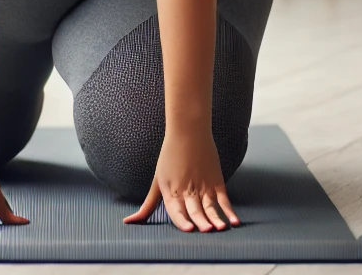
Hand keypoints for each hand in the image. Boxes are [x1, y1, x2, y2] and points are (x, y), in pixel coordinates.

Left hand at [123, 127, 240, 231]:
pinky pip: (224, 199)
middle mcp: (187, 189)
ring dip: (215, 217)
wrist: (187, 130)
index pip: (177, 210)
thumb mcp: (157, 181)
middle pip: (195, 209)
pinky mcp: (216, 181)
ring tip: (220, 228)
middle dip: (200, 221)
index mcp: (171, 190)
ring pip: (209, 206)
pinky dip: (229, 211)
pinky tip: (234, 222)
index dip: (183, 221)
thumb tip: (128, 222)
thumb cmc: (170, 156)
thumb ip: (147, 205)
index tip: (189, 230)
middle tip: (206, 230)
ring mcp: (203, 185)